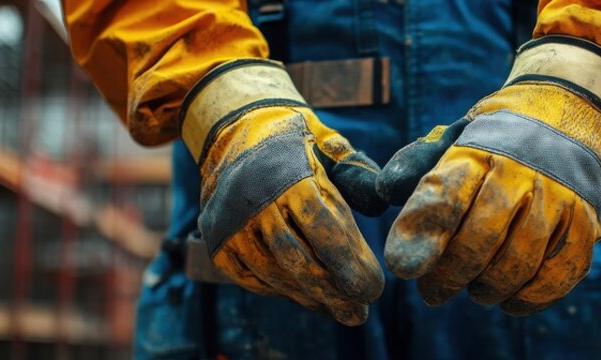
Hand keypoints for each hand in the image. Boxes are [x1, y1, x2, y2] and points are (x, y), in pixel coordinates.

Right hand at [182, 59, 386, 324]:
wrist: (236, 128)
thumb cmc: (297, 141)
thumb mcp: (330, 145)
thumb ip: (357, 173)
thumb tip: (383, 201)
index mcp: (291, 178)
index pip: (325, 230)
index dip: (350, 264)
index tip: (374, 289)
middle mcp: (257, 203)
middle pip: (299, 261)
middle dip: (333, 293)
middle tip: (359, 313)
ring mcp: (232, 225)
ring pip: (274, 274)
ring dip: (309, 297)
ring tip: (338, 310)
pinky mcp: (217, 240)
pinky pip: (250, 276)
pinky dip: (278, 290)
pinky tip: (303, 295)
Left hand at [377, 36, 600, 314]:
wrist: (567, 113)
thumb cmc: (493, 142)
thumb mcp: (450, 141)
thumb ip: (412, 169)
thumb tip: (379, 194)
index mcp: (477, 150)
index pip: (446, 196)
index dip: (422, 236)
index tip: (404, 268)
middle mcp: (521, 172)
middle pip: (480, 239)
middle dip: (449, 275)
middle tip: (432, 290)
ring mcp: (559, 197)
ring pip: (518, 261)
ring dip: (487, 287)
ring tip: (473, 290)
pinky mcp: (586, 222)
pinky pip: (559, 272)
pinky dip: (531, 296)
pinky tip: (509, 300)